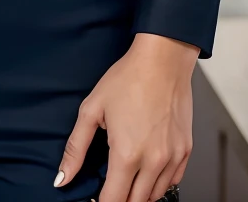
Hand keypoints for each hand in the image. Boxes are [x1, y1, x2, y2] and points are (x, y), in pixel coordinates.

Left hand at [53, 32, 198, 201]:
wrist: (162, 60)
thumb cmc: (127, 79)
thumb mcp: (92, 109)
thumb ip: (76, 148)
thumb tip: (61, 178)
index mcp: (127, 154)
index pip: (114, 200)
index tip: (95, 200)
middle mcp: (153, 161)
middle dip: (120, 199)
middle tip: (109, 186)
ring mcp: (173, 157)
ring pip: (155, 196)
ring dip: (139, 193)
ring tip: (126, 176)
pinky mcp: (186, 150)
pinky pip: (173, 182)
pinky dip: (158, 183)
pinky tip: (147, 169)